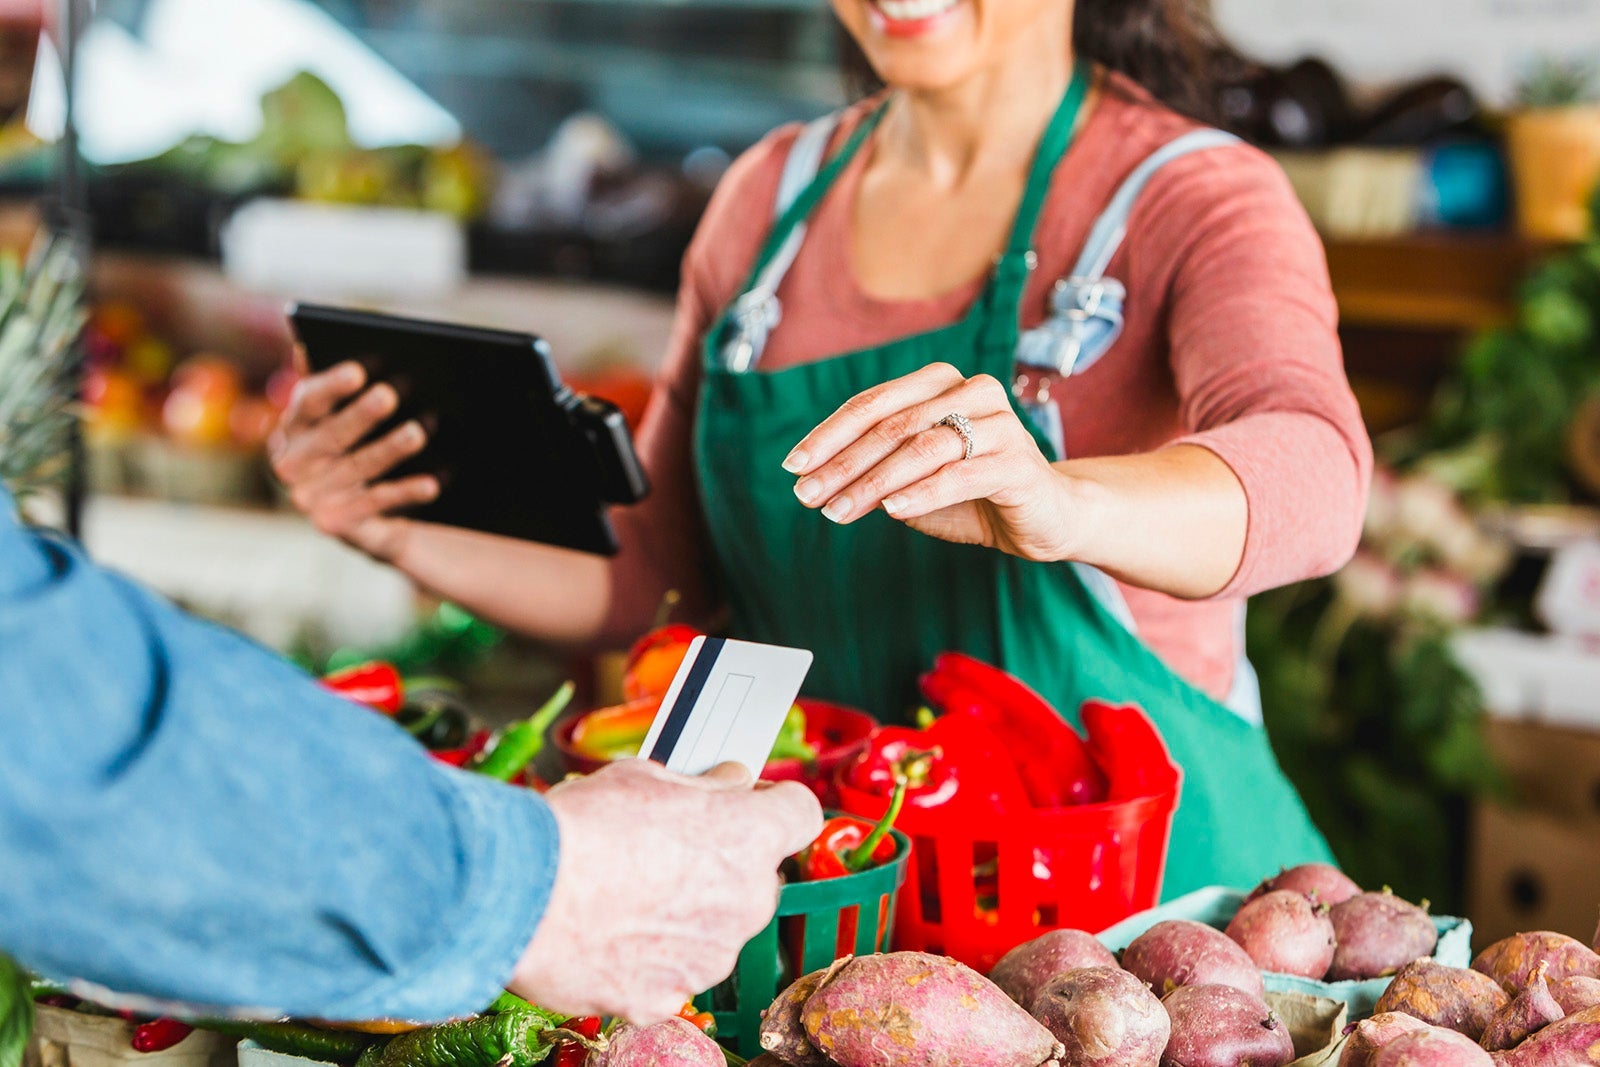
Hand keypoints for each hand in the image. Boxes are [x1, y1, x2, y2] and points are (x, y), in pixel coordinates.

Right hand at [267, 355, 437, 562]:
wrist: (373, 514)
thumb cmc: (360, 447)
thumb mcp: (345, 416)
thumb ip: (331, 386)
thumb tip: (306, 348)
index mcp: (294, 427)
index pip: (308, 401)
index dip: (330, 385)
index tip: (358, 370)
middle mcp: (292, 462)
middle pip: (330, 436)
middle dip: (360, 415)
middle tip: (389, 395)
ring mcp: (309, 497)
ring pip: (355, 468)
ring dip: (387, 450)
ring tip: (416, 434)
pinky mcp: (335, 524)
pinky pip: (374, 504)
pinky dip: (403, 492)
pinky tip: (431, 483)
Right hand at [510, 760, 821, 1023]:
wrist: (521, 895)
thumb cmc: (582, 827)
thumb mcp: (645, 776)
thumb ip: (701, 787)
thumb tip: (727, 784)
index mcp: (749, 837)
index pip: (799, 812)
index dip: (774, 803)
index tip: (750, 800)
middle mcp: (746, 901)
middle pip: (757, 876)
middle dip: (724, 862)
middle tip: (669, 846)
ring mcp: (712, 957)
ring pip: (716, 928)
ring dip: (688, 913)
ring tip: (626, 893)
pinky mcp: (669, 997)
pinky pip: (673, 971)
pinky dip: (651, 957)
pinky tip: (610, 934)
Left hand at [784, 362, 1077, 561]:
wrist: (1048, 518)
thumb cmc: (973, 496)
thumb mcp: (914, 482)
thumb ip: (875, 470)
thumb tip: (816, 478)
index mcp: (941, 384)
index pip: (873, 404)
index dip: (829, 435)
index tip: (793, 467)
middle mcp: (971, 392)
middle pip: (892, 424)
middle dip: (842, 462)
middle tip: (807, 494)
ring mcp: (999, 423)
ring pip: (921, 447)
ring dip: (872, 482)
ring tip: (838, 511)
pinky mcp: (1018, 461)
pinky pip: (958, 474)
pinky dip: (920, 493)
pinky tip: (890, 510)